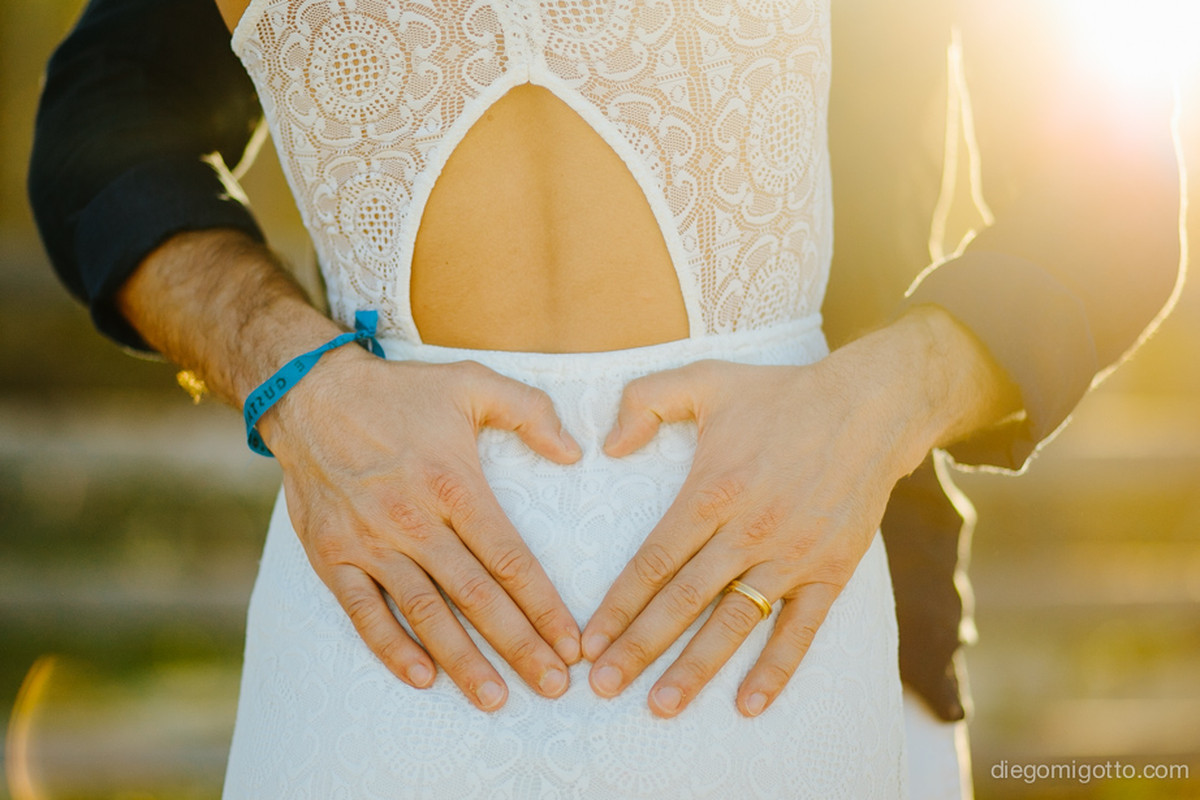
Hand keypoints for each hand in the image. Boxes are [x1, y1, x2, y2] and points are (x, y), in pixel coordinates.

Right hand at [261, 346, 583, 710]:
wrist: (308, 393)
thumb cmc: (400, 391)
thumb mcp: (472, 382)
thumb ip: (529, 411)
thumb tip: (575, 452)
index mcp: (453, 484)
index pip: (510, 558)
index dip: (544, 605)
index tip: (572, 642)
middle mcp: (413, 520)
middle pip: (476, 596)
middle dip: (518, 645)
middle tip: (553, 686)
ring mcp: (370, 542)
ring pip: (425, 612)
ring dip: (462, 660)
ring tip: (496, 698)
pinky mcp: (332, 556)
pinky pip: (363, 612)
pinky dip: (391, 647)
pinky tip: (422, 677)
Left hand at [581, 308, 1015, 716]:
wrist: (871, 406)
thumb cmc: (780, 395)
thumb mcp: (705, 379)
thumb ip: (645, 401)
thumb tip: (608, 447)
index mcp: (712, 491)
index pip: (654, 561)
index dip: (618, 605)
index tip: (588, 640)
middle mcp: (748, 531)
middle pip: (683, 602)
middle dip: (639, 649)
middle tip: (602, 686)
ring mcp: (791, 555)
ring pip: (734, 623)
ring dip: (695, 668)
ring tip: (660, 706)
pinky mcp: (830, 571)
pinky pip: (801, 629)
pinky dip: (776, 668)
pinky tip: (748, 704)